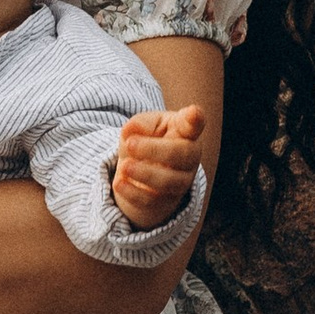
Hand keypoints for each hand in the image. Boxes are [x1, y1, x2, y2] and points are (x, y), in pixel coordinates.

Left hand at [113, 103, 205, 227]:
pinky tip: (119, 183)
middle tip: (130, 144)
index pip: (194, 124)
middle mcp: (188, 157)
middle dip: (155, 149)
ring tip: (124, 166)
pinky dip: (133, 193)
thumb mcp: (142, 126)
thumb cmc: (146, 140)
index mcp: (184, 131)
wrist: (139, 173)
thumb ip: (139, 124)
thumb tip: (132, 130)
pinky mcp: (165, 201)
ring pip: (169, 181)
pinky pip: (152, 201)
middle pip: (183, 154)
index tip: (194, 113)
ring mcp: (180, 181)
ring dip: (145, 173)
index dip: (195, 118)